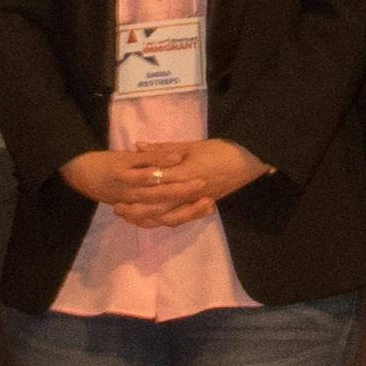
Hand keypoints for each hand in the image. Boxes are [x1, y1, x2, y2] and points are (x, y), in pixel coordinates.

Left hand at [105, 137, 264, 224]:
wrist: (249, 165)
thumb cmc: (221, 151)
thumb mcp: (192, 145)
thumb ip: (164, 148)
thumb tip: (138, 146)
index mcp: (183, 172)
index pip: (154, 179)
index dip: (134, 182)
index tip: (117, 181)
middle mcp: (187, 191)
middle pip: (155, 204)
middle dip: (134, 207)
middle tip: (115, 208)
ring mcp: (193, 202)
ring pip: (165, 216)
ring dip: (146, 218)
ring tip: (128, 218)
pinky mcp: (199, 206)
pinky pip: (177, 218)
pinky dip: (162, 220)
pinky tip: (150, 220)